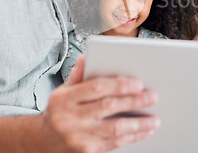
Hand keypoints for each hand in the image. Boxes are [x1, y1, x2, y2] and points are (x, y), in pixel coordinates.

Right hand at [42, 54, 159, 151]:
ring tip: (154, 119)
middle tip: (152, 97)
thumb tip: (88, 56)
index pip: (96, 88)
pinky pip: (114, 144)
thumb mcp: (62, 90)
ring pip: (114, 129)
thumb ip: (78, 74)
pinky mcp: (86, 152)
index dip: (119, 85)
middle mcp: (70, 118)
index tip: (138, 83)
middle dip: (134, 101)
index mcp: (64, 99)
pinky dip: (132, 137)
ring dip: (138, 124)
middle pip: (108, 107)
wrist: (42, 141)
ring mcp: (78, 137)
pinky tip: (144, 131)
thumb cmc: (59, 111)